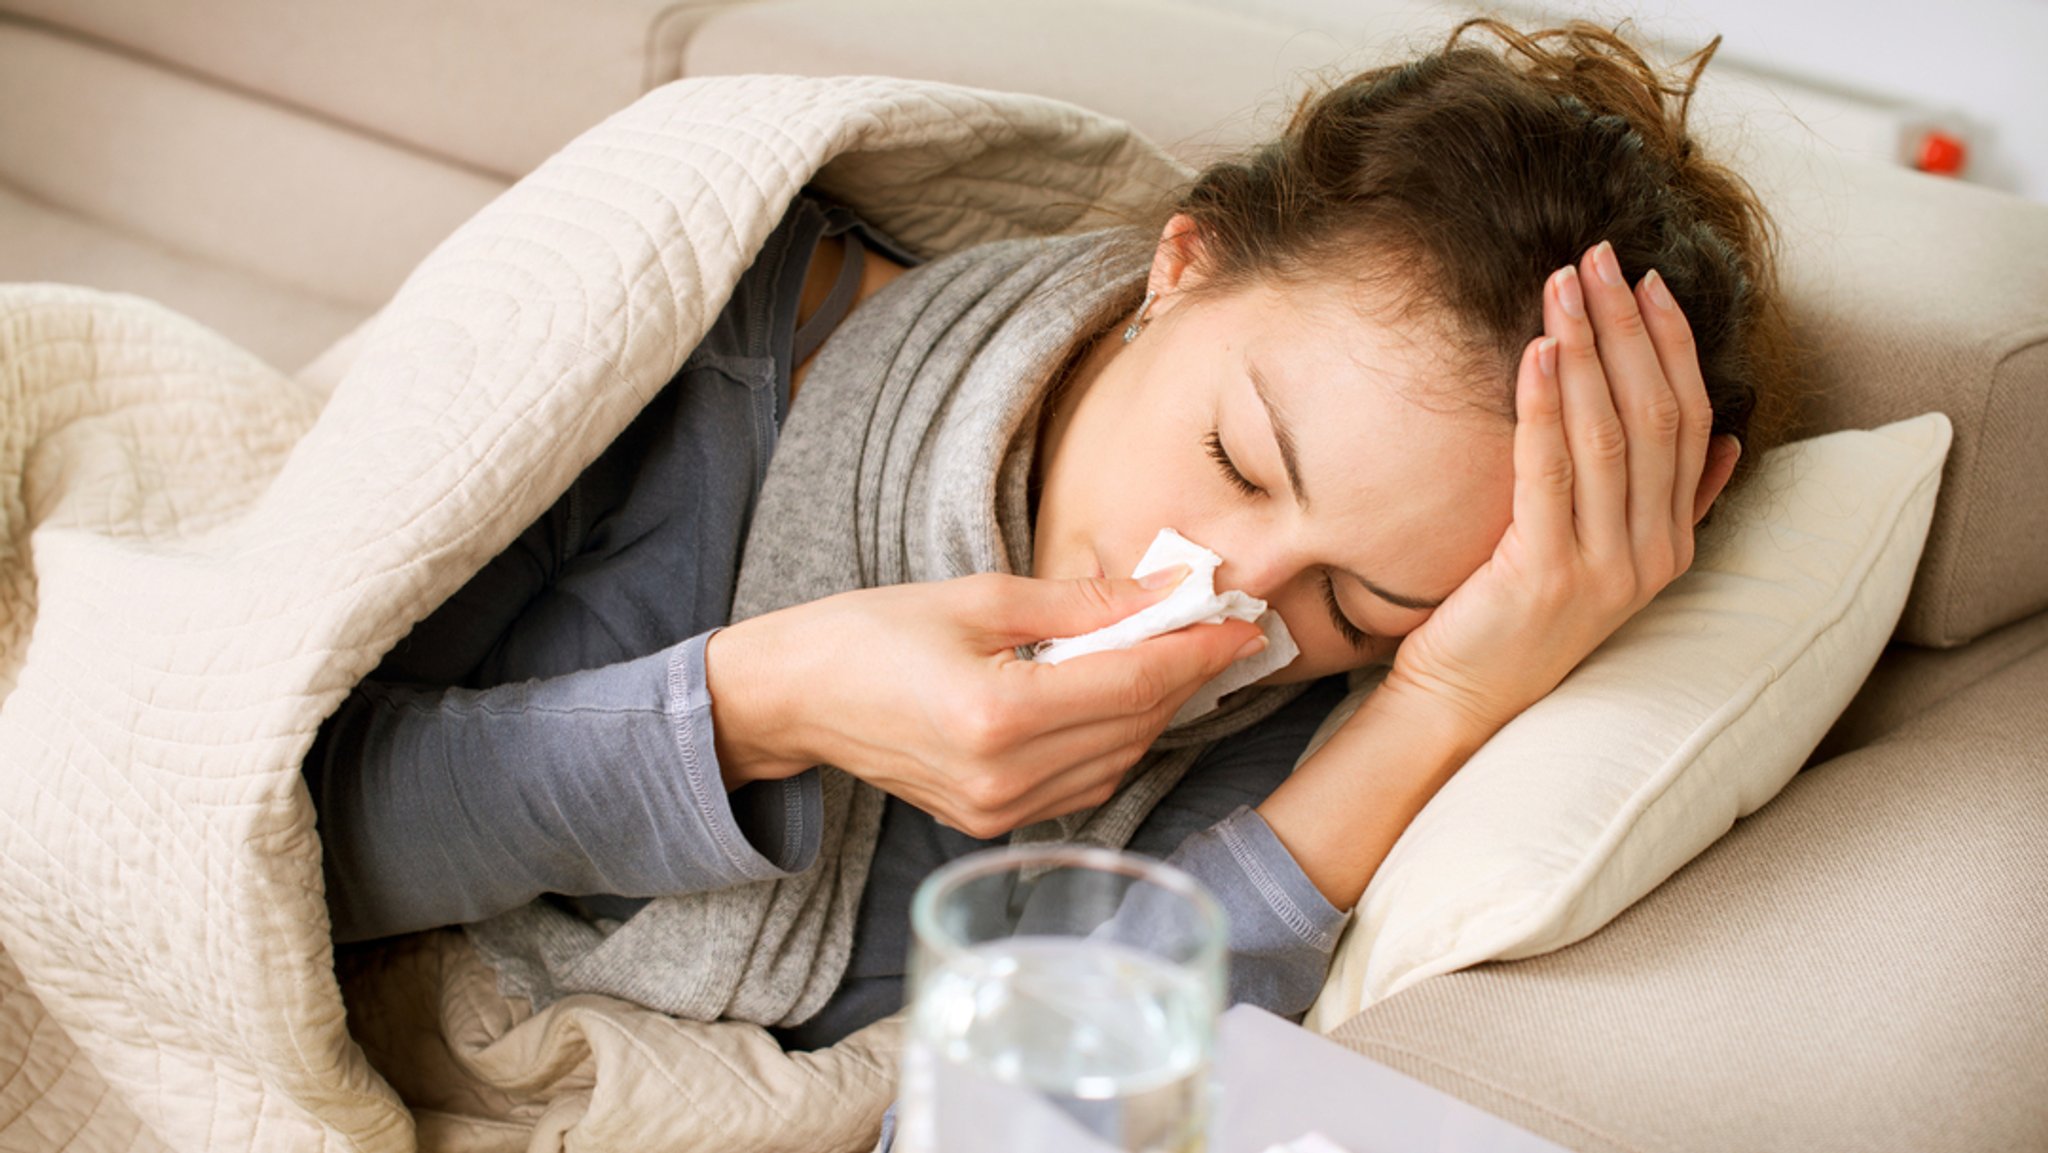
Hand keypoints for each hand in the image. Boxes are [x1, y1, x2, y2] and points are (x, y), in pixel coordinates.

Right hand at [705, 570, 1265, 837]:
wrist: (796, 697)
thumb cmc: (872, 633)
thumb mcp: (979, 598)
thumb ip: (1082, 604)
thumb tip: (1166, 593)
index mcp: (997, 714)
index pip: (1133, 684)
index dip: (1196, 652)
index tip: (1240, 622)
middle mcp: (1004, 777)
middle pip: (1134, 726)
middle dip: (1184, 676)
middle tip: (1216, 629)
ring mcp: (998, 811)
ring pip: (1118, 761)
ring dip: (1155, 710)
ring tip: (1173, 657)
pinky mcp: (992, 823)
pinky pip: (1084, 785)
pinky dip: (1115, 741)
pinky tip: (1121, 699)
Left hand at [1383, 240, 1740, 737]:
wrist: (1464, 700)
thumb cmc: (1518, 618)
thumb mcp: (1606, 559)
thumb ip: (1670, 505)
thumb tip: (1726, 444)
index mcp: (1671, 542)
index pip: (1689, 420)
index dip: (1672, 345)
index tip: (1646, 281)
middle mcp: (1650, 554)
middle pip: (1654, 415)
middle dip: (1626, 328)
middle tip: (1598, 258)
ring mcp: (1604, 569)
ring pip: (1609, 436)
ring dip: (1585, 351)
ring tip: (1562, 286)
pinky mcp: (1545, 576)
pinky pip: (1551, 474)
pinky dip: (1544, 407)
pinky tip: (1533, 352)